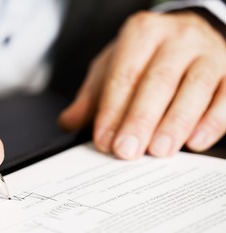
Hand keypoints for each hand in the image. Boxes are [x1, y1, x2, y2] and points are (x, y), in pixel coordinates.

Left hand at [60, 11, 225, 159]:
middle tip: (127, 151)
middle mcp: (177, 38)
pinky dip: (212, 121)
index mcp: (142, 34)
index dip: (112, 111)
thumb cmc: (147, 56)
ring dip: (175, 124)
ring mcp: (208, 52)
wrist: (189, 34)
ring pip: (194, 89)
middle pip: (158, 81)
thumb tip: (68, 122)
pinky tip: (195, 142)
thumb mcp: (113, 67)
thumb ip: (92, 96)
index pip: (124, 75)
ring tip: (158, 151)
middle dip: (140, 120)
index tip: (104, 141)